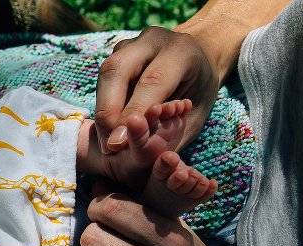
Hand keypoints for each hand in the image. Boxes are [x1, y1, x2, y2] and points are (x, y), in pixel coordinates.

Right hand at [95, 27, 217, 153]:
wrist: (200, 59)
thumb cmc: (198, 93)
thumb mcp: (194, 115)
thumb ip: (166, 129)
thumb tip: (130, 147)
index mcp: (181, 51)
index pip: (151, 82)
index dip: (131, 115)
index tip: (118, 145)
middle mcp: (153, 39)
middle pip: (118, 70)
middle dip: (107, 111)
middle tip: (109, 145)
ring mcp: (131, 43)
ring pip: (106, 73)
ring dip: (102, 110)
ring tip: (107, 141)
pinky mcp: (117, 52)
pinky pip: (104, 79)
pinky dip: (103, 105)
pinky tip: (109, 128)